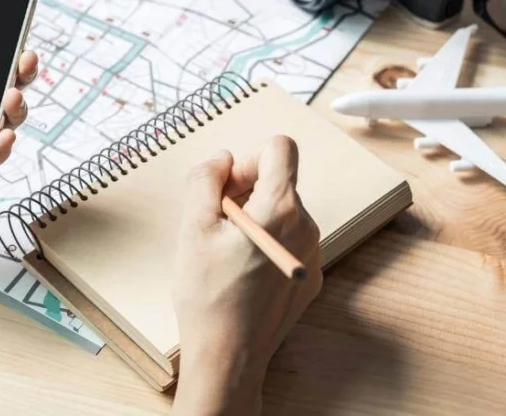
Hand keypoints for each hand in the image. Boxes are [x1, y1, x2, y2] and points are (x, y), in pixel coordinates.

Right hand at [172, 136, 321, 415]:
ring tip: (222, 249)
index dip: (248, 156)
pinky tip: (238, 270)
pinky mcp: (308, 278)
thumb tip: (221, 159)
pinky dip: (263, 241)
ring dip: (252, 216)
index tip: (227, 183)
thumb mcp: (193, 226)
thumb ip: (205, 179)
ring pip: (281, 212)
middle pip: (279, 181)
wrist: (228, 356)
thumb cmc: (208, 295)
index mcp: (281, 209)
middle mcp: (306, 228)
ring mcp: (312, 255)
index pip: (281, 148)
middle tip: (213, 219)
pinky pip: (287, 241)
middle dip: (244, 188)